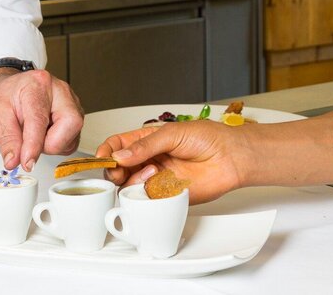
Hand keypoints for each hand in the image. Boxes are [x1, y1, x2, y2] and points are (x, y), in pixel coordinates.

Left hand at [0, 68, 82, 170]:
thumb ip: (7, 140)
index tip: (27, 162)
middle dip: (51, 143)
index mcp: (36, 85)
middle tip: (31, 144)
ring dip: (53, 144)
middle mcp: (59, 90)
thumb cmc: (4, 95)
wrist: (9, 88)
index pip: (40, 119)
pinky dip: (58, 143)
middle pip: (71, 123)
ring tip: (34, 134)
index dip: (34, 145)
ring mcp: (71, 101)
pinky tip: (44, 134)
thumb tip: (14, 161)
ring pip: (74, 134)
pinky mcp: (76, 113)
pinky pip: (73, 139)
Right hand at [95, 120, 248, 203]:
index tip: (102, 157)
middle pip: (118, 169)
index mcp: (147, 141)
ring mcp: (156, 178)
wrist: (230, 157)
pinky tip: (157, 182)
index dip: (107, 151)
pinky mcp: (166, 195)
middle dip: (113, 170)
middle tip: (118, 169)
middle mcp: (149, 160)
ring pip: (129, 185)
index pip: (117, 146)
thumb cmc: (208, 138)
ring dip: (133, 180)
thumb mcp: (173, 133)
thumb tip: (121, 155)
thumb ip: (145, 145)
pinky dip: (145, 194)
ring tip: (152, 171)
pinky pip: (146, 200)